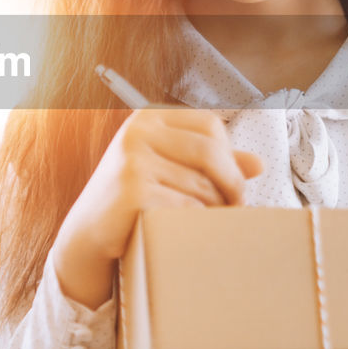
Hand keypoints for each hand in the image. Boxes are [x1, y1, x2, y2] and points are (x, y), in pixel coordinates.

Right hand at [51, 105, 263, 308]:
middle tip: (236, 206)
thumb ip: (211, 162)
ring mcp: (132, 160)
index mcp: (148, 117)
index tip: (232, 180)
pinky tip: (186, 230)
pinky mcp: (131, 191)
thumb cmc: (134, 197)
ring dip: (213, 209)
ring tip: (206, 221)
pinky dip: (195, 224)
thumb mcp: (169, 168)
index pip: (210, 125)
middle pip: (210, 152)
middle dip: (232, 183)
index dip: (230, 154)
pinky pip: (186, 208)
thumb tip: (259, 164)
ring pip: (201, 185)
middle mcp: (137, 131)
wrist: (88, 232)